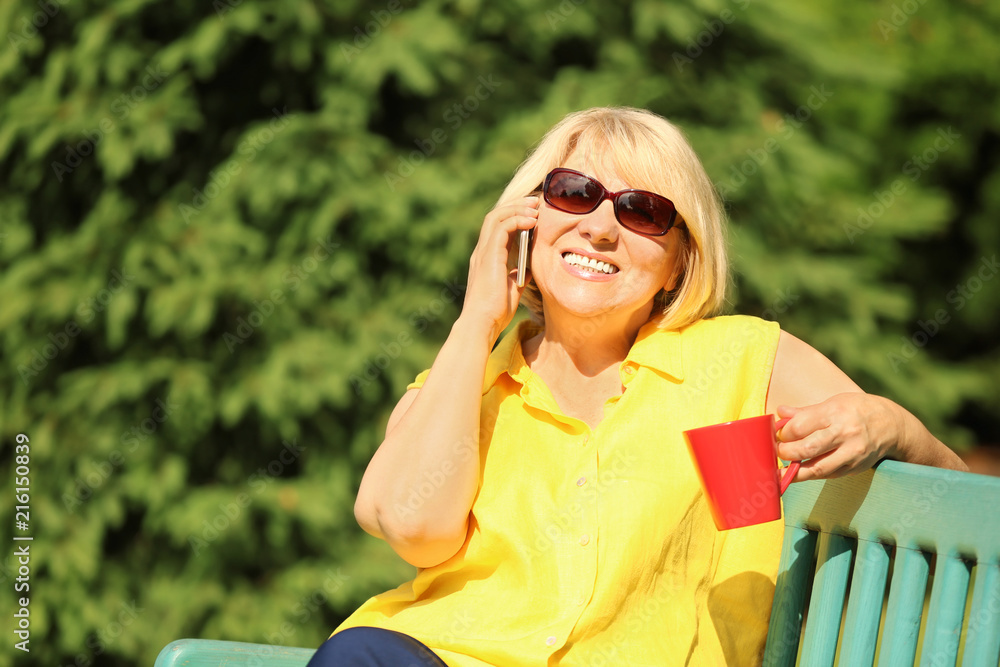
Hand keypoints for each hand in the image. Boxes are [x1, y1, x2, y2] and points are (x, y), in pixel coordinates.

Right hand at [459, 196, 538, 341]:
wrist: (483, 323)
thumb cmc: (496, 312)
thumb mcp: (512, 289)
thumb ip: (518, 276)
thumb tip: (531, 269)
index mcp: (486, 258)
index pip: (498, 228)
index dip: (514, 215)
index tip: (533, 212)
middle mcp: (481, 251)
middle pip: (495, 216)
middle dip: (516, 205)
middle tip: (535, 201)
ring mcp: (483, 252)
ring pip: (497, 217)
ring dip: (517, 208)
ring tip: (535, 206)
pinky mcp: (489, 256)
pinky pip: (502, 228)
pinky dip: (518, 220)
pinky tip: (532, 220)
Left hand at [775, 393, 901, 480]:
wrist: (892, 425)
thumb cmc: (856, 410)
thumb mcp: (833, 403)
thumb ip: (805, 412)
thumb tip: (780, 412)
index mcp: (835, 412)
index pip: (800, 426)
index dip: (784, 433)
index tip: (778, 434)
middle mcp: (845, 433)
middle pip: (807, 448)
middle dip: (786, 452)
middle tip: (778, 451)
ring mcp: (851, 453)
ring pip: (817, 468)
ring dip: (795, 471)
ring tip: (783, 469)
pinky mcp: (855, 468)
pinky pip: (828, 475)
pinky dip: (811, 474)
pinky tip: (801, 471)